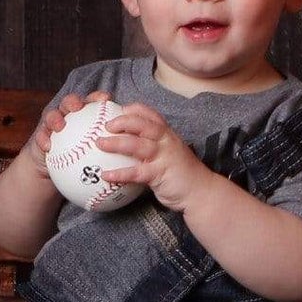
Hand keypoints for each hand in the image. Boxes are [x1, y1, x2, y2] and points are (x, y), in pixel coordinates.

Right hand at [27, 89, 112, 175]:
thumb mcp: (99, 155)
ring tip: (60, 126)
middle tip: (79, 107)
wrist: (57, 170)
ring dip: (55, 118)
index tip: (106, 99)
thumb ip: (112, 149)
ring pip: (52, 115)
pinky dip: (44, 140)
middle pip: (70, 102)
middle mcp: (68, 116)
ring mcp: (52, 125)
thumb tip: (136, 155)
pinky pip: (41, 136)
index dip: (98, 97)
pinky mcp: (40, 134)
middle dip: (74, 101)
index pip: (92, 102)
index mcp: (84, 117)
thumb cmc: (83, 161)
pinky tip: (48, 148)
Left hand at [94, 103, 216, 211]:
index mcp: (166, 133)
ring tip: (99, 144)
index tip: (117, 109)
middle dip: (123, 121)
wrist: (201, 191)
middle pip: (142, 124)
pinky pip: (136, 172)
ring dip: (116, 143)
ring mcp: (164, 156)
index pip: (149, 114)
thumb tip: (125, 145)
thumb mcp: (168, 154)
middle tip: (105, 126)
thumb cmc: (180, 173)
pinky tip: (106, 175)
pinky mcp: (160, 173)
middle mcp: (166, 140)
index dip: (132, 109)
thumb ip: (151, 147)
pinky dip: (120, 173)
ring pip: (137, 144)